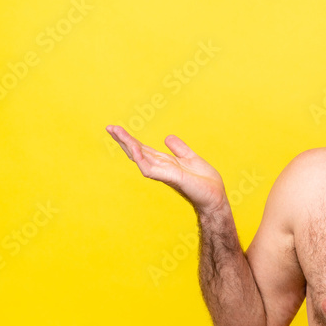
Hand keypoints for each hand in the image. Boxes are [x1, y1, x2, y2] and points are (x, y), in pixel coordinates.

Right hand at [106, 124, 227, 214]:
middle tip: (109, 127)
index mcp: (165, 162)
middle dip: (123, 140)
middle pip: (138, 151)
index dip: (130, 139)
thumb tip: (167, 137)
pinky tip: (134, 148)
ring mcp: (164, 172)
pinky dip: (141, 158)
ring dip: (128, 144)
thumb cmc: (206, 182)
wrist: (216, 198)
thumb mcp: (192, 158)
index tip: (116, 129)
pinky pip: (151, 168)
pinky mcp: (171, 177)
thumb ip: (179, 148)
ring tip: (116, 132)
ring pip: (140, 157)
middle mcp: (162, 167)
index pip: (144, 149)